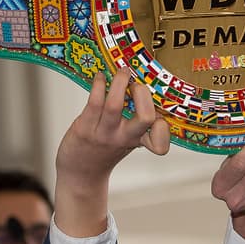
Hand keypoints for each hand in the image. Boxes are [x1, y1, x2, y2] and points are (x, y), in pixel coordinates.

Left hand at [53, 72, 170, 236]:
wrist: (80, 173)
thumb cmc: (104, 151)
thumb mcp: (126, 141)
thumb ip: (135, 122)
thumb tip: (139, 85)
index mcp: (138, 141)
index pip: (160, 143)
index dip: (164, 130)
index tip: (159, 113)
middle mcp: (124, 139)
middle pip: (145, 117)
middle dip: (143, 93)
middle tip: (137, 83)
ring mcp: (104, 134)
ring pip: (115, 104)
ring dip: (120, 81)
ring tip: (122, 71)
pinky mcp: (84, 129)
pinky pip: (94, 102)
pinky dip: (99, 84)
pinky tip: (100, 77)